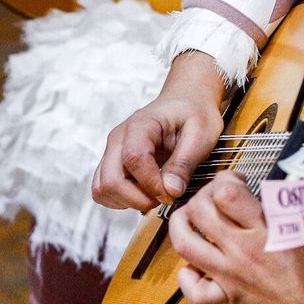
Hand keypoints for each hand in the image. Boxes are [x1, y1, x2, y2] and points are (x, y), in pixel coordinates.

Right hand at [93, 52, 225, 210]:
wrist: (185, 102)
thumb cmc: (194, 113)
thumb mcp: (201, 135)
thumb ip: (184, 163)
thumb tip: (170, 191)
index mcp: (141, 125)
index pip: (133, 159)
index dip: (151, 183)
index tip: (172, 192)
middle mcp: (118, 138)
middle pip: (110, 180)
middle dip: (138, 199)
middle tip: (164, 196)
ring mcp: (111, 151)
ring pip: (102, 189)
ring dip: (128, 201)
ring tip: (153, 194)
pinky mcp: (111, 163)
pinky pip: (102, 190)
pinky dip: (120, 199)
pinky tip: (142, 192)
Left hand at [168, 172, 303, 303]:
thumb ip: (302, 205)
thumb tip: (296, 182)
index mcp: (272, 230)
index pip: (227, 193)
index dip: (226, 180)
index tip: (238, 182)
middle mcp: (246, 251)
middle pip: (199, 211)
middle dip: (202, 196)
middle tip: (215, 197)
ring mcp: (234, 276)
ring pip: (185, 244)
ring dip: (181, 226)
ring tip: (191, 219)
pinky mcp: (231, 299)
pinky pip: (194, 291)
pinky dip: (188, 277)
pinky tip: (199, 267)